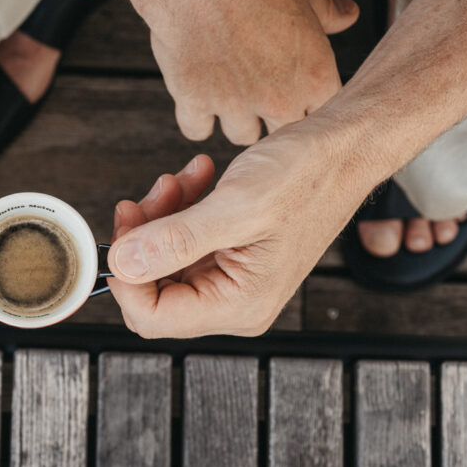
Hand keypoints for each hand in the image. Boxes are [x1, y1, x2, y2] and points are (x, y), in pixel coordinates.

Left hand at [106, 121, 371, 336]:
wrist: (344, 149)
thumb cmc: (309, 175)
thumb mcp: (238, 206)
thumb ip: (176, 240)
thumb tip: (122, 263)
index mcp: (238, 306)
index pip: (150, 317)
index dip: (125, 275)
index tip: (125, 228)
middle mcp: (233, 303)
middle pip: (151, 289)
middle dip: (142, 240)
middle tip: (147, 197)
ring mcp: (231, 281)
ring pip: (163, 261)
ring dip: (160, 216)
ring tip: (179, 180)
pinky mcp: (229, 257)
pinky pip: (182, 241)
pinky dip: (178, 208)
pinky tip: (195, 178)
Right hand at [147, 0, 358, 144]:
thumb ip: (326, 12)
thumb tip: (348, 14)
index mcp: (315, 75)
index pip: (325, 112)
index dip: (309, 101)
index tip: (297, 89)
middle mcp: (279, 98)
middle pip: (284, 132)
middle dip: (276, 115)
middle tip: (262, 88)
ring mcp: (236, 105)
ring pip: (242, 135)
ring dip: (237, 118)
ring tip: (230, 93)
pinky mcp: (195, 102)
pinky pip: (197, 130)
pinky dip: (196, 117)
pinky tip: (198, 97)